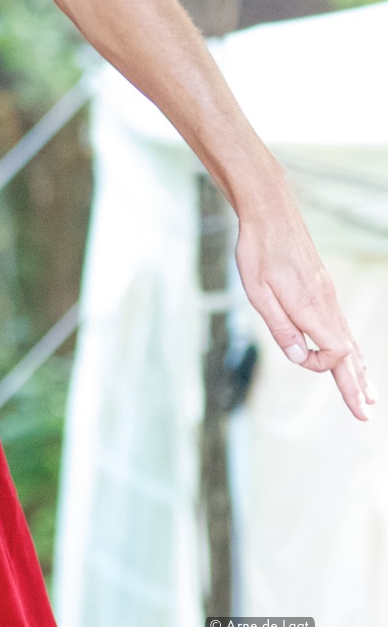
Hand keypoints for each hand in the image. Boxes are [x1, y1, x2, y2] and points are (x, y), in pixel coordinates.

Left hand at [234, 187, 376, 420]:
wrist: (269, 213)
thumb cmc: (258, 250)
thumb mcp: (258, 292)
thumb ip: (280, 327)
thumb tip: (298, 356)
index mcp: (313, 308)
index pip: (335, 354)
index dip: (320, 365)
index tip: (298, 356)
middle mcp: (327, 304)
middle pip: (350, 354)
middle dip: (355, 385)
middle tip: (366, 414)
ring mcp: (328, 296)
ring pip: (349, 340)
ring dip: (357, 369)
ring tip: (367, 393)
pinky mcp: (322, 288)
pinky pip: (342, 326)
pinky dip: (351, 348)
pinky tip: (352, 356)